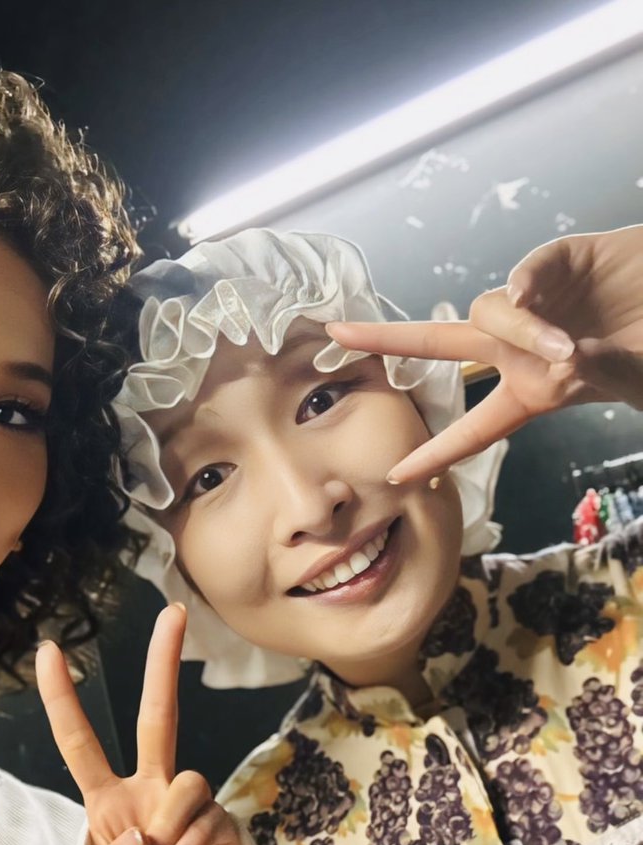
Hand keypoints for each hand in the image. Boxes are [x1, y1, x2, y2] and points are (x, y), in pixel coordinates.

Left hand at [36, 604, 240, 844]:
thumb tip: (138, 839)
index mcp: (107, 805)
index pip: (81, 745)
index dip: (63, 699)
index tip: (50, 650)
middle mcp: (148, 795)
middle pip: (158, 719)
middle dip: (164, 667)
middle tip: (174, 613)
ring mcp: (186, 811)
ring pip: (186, 778)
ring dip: (168, 820)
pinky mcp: (222, 829)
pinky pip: (207, 817)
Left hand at [327, 225, 642, 482]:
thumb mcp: (629, 381)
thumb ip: (600, 377)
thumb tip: (567, 360)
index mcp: (530, 391)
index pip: (472, 428)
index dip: (436, 454)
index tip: (397, 476)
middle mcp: (519, 347)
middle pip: (438, 344)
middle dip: (387, 339)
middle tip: (337, 332)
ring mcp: (533, 303)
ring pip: (489, 312)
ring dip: (522, 332)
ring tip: (571, 349)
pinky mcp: (557, 262)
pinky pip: (525, 273)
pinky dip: (527, 284)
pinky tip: (542, 295)